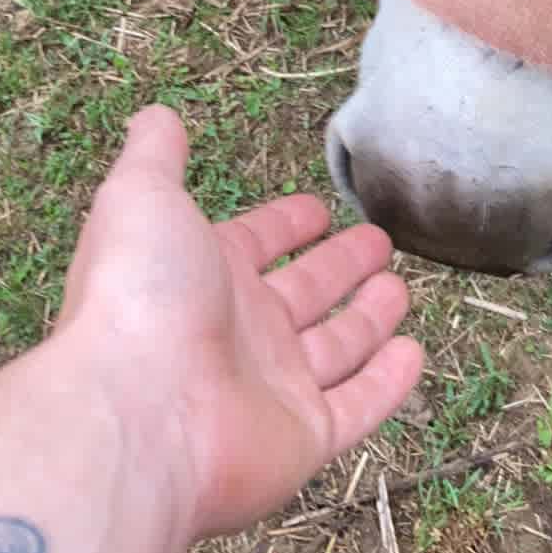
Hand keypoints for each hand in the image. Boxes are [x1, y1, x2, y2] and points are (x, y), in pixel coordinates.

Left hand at [55, 106, 423, 546]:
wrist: (138, 415)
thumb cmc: (138, 297)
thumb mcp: (141, 198)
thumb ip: (155, 156)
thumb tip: (156, 114)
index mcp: (202, 275)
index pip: (254, 243)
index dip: (284, 224)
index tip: (317, 209)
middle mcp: (237, 332)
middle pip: (302, 292)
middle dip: (338, 265)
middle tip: (379, 240)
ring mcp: (271, 389)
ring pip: (334, 348)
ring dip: (368, 318)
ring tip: (401, 289)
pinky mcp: (304, 438)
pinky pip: (357, 407)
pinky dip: (387, 384)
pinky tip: (413, 355)